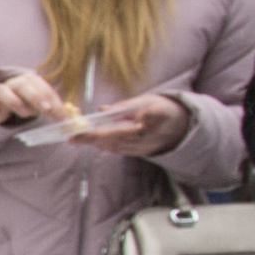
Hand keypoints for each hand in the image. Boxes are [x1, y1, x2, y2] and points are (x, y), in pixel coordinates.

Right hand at [0, 68, 73, 125]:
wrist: (3, 101)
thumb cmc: (27, 102)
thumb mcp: (42, 104)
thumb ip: (55, 109)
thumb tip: (73, 117)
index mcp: (31, 81)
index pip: (44, 89)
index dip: (55, 103)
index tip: (63, 118)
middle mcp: (15, 83)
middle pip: (24, 85)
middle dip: (36, 97)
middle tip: (46, 110)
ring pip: (3, 91)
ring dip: (14, 101)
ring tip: (25, 113)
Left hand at [71, 92, 191, 156]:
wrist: (183, 126)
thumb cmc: (165, 109)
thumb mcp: (149, 101)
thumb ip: (125, 106)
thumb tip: (103, 109)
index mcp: (145, 125)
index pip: (115, 131)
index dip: (95, 133)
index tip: (79, 132)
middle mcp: (142, 140)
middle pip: (111, 141)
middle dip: (90, 139)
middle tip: (71, 136)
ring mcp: (141, 149)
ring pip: (113, 147)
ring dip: (95, 143)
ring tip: (77, 138)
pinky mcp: (140, 153)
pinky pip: (119, 150)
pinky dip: (105, 145)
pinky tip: (94, 141)